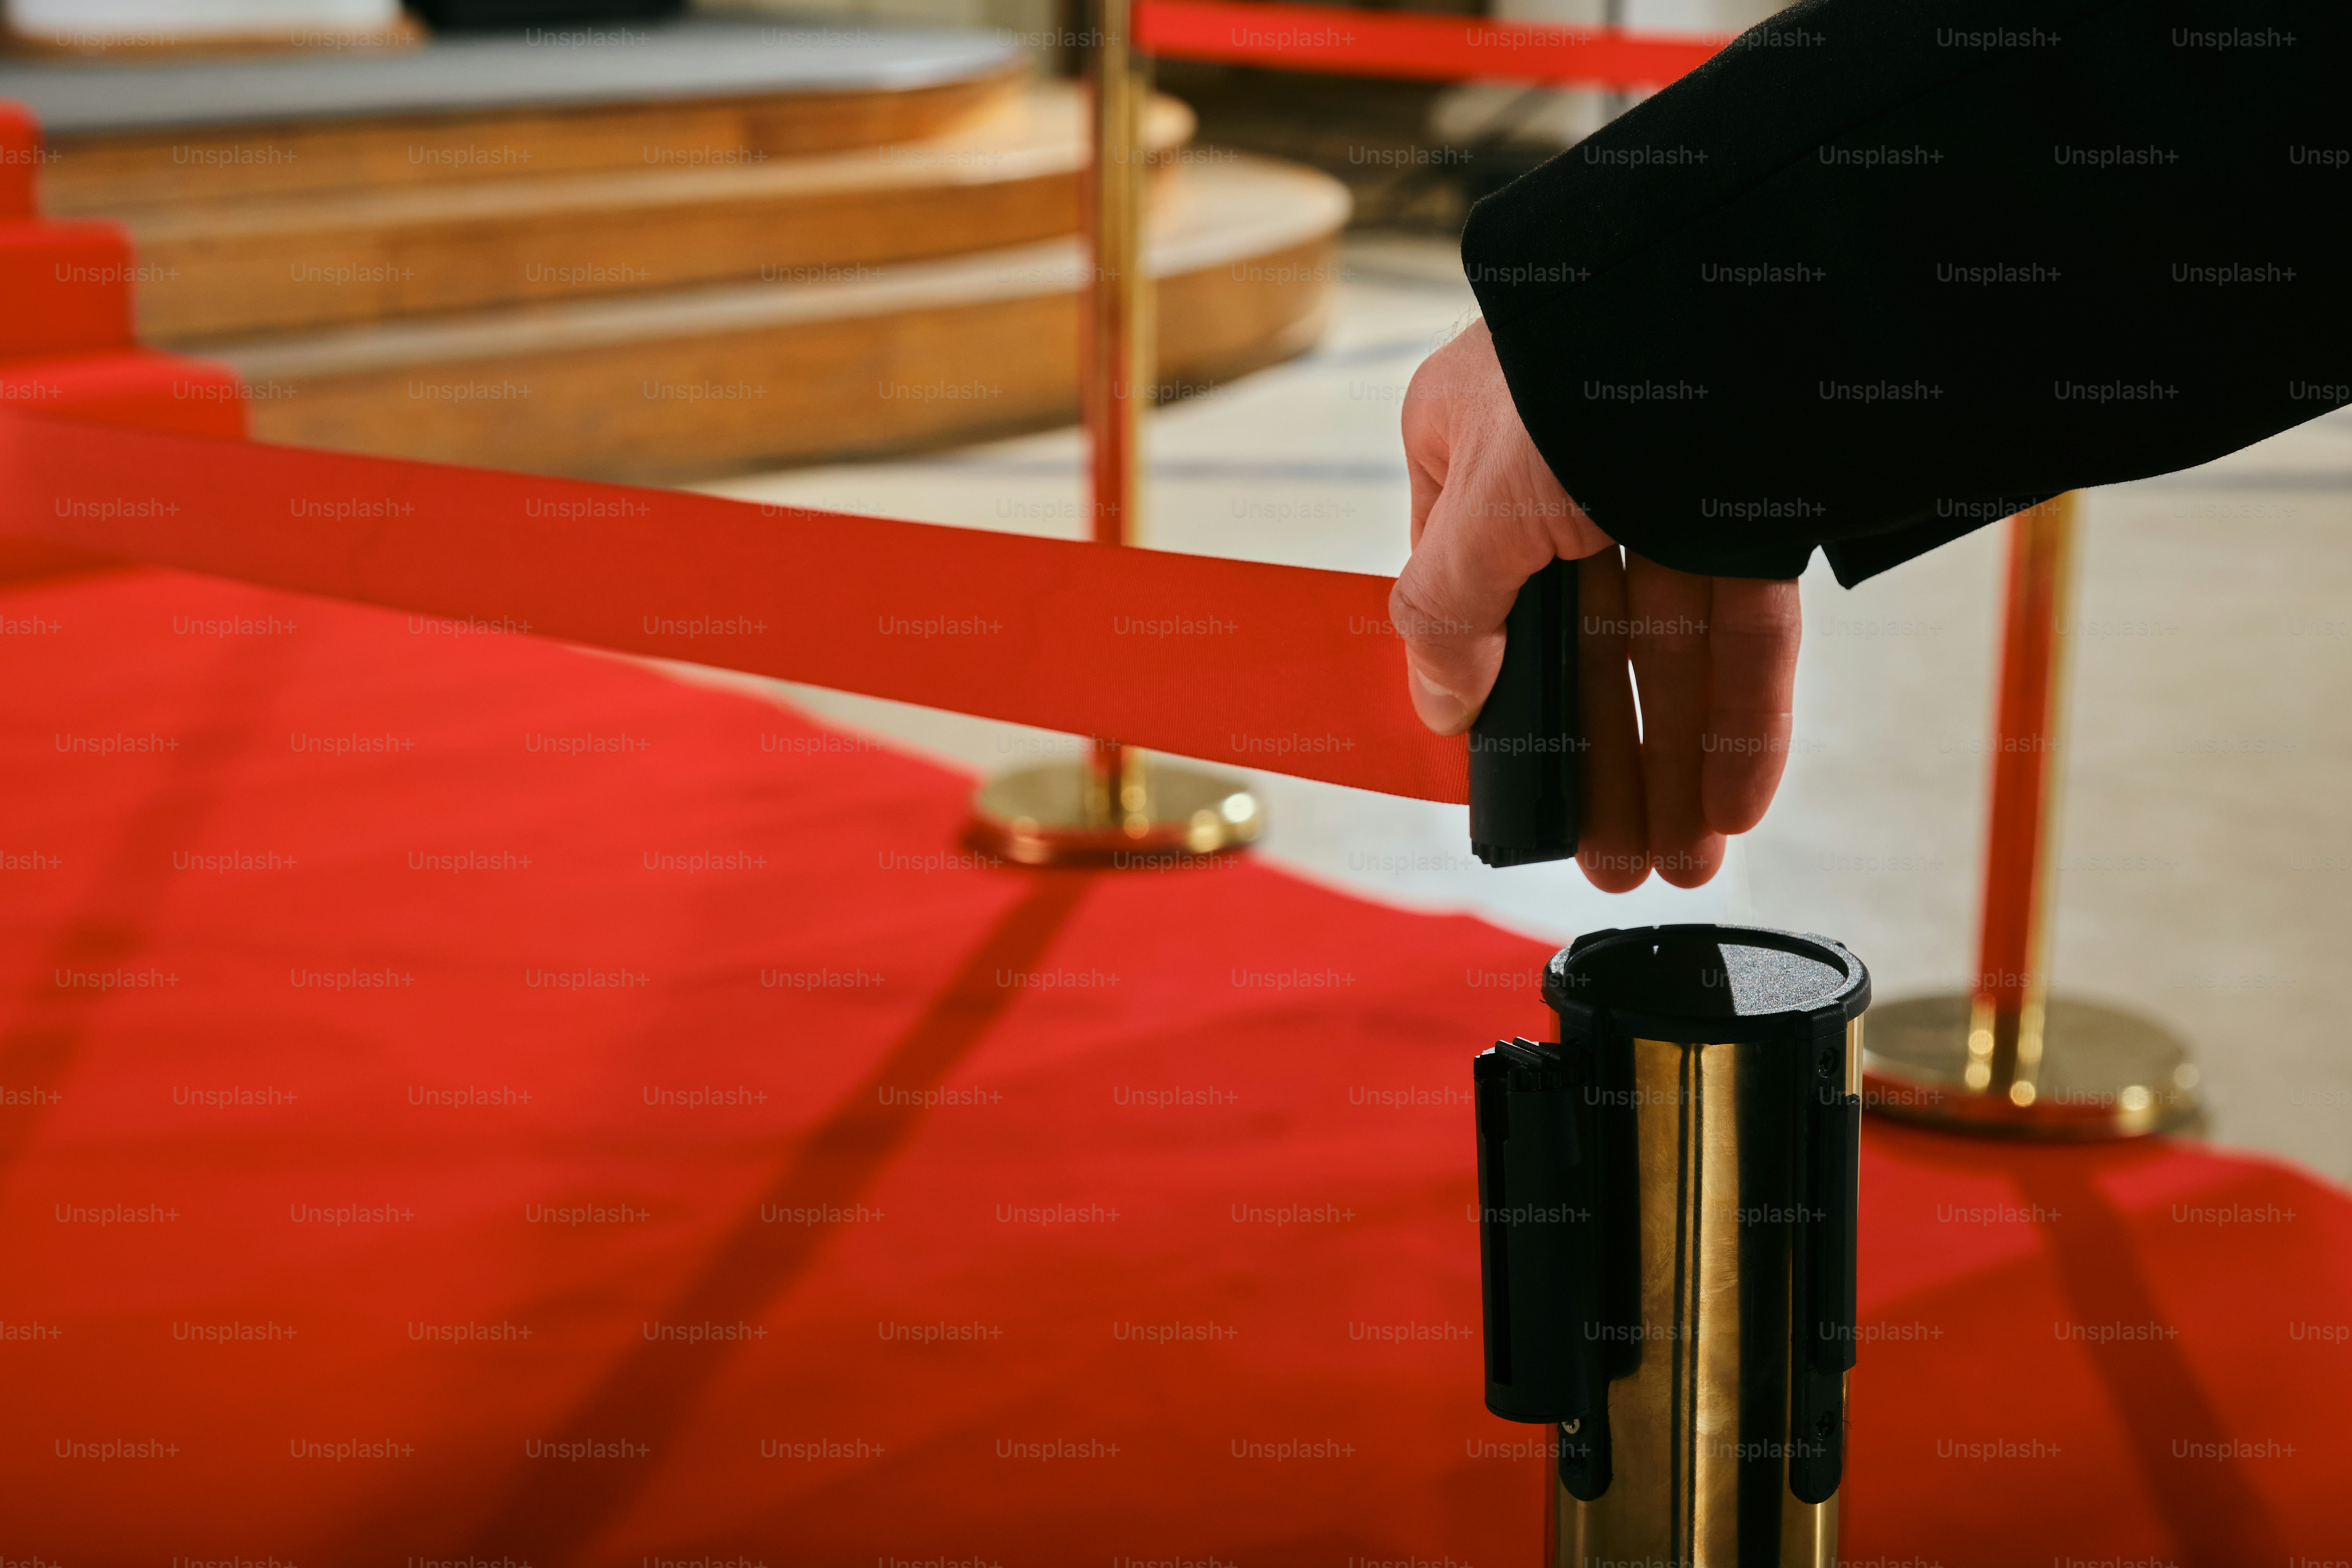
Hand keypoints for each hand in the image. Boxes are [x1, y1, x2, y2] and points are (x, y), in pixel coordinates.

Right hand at [1391, 319, 1801, 890]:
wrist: (1723, 288)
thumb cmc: (1569, 376)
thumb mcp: (1480, 504)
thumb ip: (1448, 610)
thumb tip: (1439, 704)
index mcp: (1477, 458)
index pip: (1486, 605)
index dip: (1512, 711)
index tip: (1528, 797)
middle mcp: (1572, 474)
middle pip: (1587, 649)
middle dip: (1607, 769)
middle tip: (1617, 863)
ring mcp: (1671, 487)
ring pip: (1671, 650)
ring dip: (1678, 763)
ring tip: (1684, 861)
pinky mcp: (1759, 498)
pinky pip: (1746, 625)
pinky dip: (1744, 714)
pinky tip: (1737, 801)